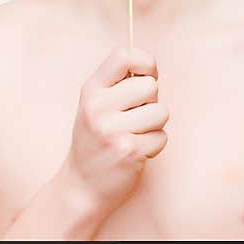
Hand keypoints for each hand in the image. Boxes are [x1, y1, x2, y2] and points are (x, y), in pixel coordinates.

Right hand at [62, 46, 168, 215]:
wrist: (81, 187)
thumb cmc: (95, 140)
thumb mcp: (95, 105)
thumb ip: (118, 83)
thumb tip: (151, 65)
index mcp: (91, 90)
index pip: (124, 56)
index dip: (144, 62)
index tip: (145, 76)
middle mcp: (98, 107)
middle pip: (151, 86)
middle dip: (150, 102)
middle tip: (134, 117)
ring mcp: (112, 130)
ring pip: (161, 112)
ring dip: (154, 126)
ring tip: (135, 135)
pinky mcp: (129, 151)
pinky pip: (162, 137)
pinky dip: (155, 146)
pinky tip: (136, 152)